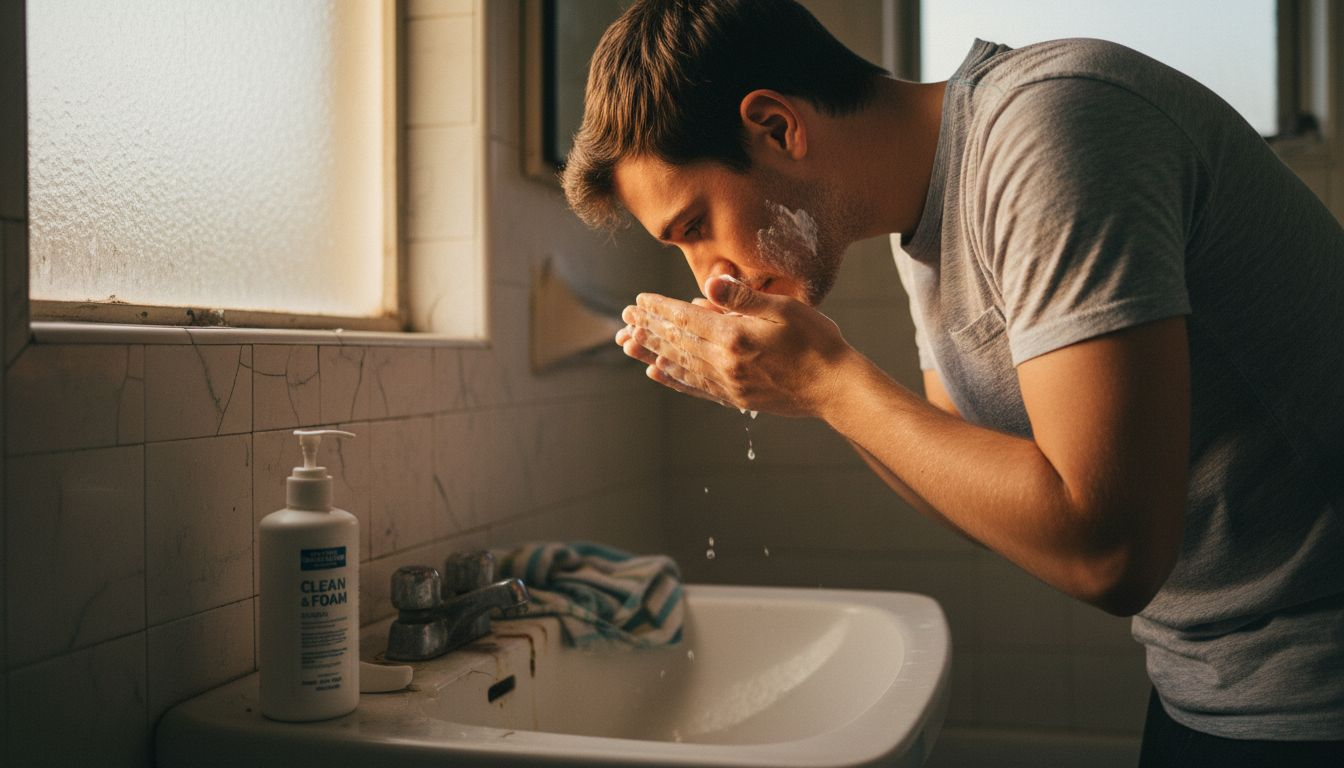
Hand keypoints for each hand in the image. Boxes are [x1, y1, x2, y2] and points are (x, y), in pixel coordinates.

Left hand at [616, 276, 855, 416]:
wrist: (836, 388)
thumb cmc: (817, 342)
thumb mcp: (784, 309)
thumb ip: (744, 298)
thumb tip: (709, 285)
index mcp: (734, 337)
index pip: (686, 319)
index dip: (660, 308)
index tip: (639, 300)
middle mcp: (725, 363)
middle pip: (677, 343)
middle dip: (650, 328)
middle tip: (626, 319)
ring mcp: (729, 384)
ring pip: (680, 366)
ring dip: (654, 352)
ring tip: (631, 344)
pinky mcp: (736, 398)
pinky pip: (696, 387)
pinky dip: (674, 378)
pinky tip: (659, 373)